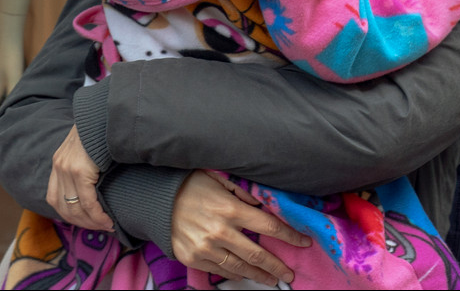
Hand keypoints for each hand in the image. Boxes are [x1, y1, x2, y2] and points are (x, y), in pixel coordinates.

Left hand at [47, 126, 113, 230]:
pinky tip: (107, 219)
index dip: (70, 214)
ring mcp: (67, 169)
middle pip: (63, 207)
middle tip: (99, 228)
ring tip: (106, 226)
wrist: (103, 111)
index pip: (56, 198)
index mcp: (58, 162)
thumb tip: (97, 177)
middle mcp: (59, 167)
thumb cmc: (101, 128)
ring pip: (75, 207)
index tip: (86, 221)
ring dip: (90, 222)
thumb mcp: (87, 146)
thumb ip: (85, 161)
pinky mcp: (80, 170)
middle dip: (81, 222)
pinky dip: (97, 214)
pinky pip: (87, 201)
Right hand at [171, 170, 309, 285]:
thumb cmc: (191, 184)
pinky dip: (235, 274)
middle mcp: (220, 232)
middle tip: (290, 274)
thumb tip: (264, 203)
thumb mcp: (220, 178)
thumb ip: (244, 191)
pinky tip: (246, 274)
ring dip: (259, 275)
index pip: (269, 226)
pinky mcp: (193, 258)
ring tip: (273, 280)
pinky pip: (220, 270)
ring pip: (240, 267)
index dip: (290, 236)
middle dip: (277, 266)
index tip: (304, 242)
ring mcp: (206, 248)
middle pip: (257, 254)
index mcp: (231, 210)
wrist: (155, 200)